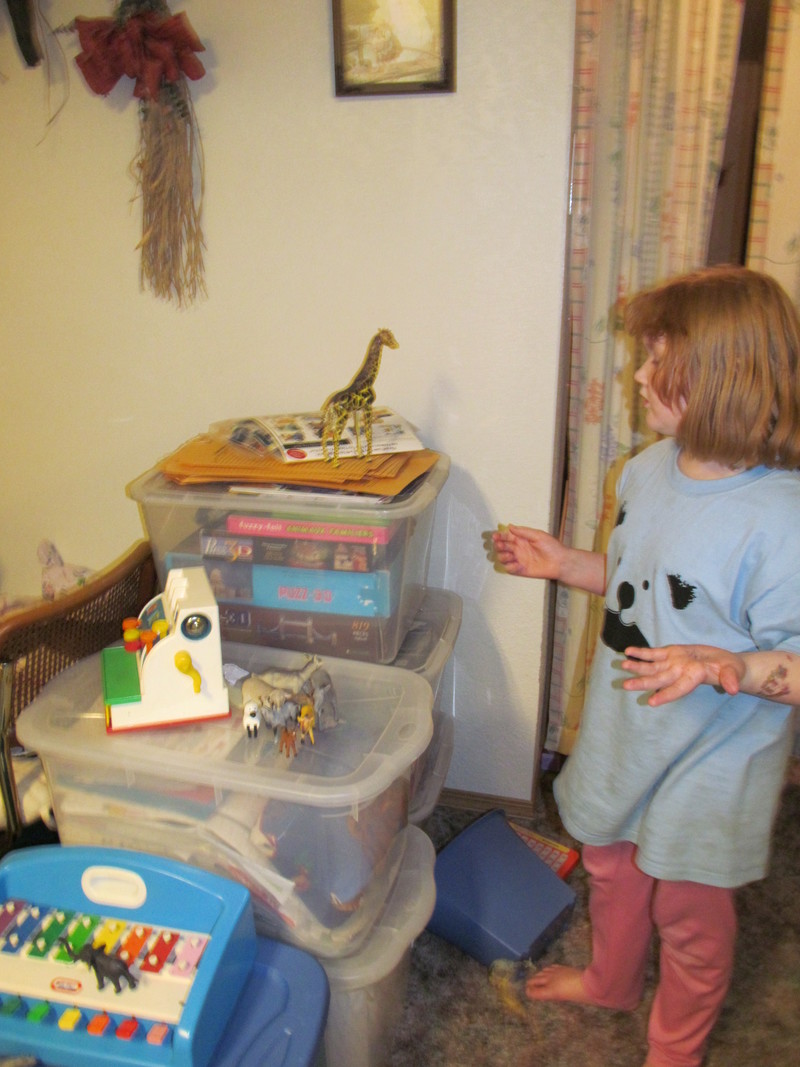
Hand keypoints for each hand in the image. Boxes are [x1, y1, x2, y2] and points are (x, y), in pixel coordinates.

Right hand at [492, 524, 567, 580]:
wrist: (560, 562)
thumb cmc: (552, 547)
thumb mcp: (538, 535)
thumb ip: (523, 531)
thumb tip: (510, 526)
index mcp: (521, 539)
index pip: (506, 537)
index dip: (499, 536)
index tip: (495, 536)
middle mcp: (518, 549)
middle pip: (501, 547)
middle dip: (498, 546)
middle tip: (500, 545)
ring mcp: (519, 560)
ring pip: (502, 558)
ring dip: (502, 556)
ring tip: (510, 555)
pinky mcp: (521, 570)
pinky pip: (509, 569)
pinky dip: (510, 567)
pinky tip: (517, 564)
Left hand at [621, 645, 744, 706]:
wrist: (725, 663)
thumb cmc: (731, 670)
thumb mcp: (734, 672)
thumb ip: (731, 679)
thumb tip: (734, 689)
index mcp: (694, 679)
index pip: (678, 689)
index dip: (666, 695)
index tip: (651, 702)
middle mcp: (680, 674)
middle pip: (659, 680)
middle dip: (642, 682)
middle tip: (626, 686)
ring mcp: (673, 664)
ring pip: (652, 667)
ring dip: (637, 667)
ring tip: (623, 665)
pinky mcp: (671, 653)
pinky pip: (654, 653)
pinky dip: (642, 653)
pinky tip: (629, 652)